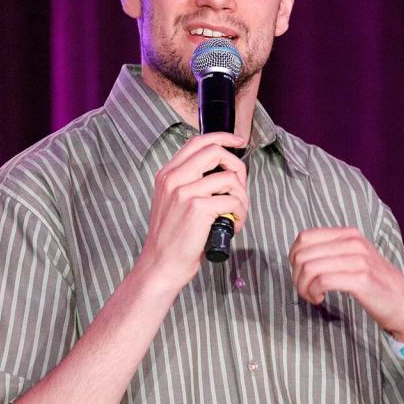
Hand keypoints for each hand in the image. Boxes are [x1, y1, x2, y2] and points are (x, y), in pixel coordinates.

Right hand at [136, 132, 248, 289]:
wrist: (161, 265)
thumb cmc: (172, 238)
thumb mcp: (171, 201)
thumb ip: (188, 182)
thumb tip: (221, 171)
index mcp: (167, 174)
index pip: (197, 141)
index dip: (223, 138)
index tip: (239, 143)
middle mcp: (174, 179)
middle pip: (215, 151)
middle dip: (237, 166)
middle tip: (241, 186)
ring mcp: (185, 192)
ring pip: (229, 178)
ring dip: (242, 197)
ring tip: (237, 214)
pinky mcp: (198, 208)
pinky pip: (233, 200)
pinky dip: (240, 213)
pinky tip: (233, 226)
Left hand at [288, 227, 403, 342]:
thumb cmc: (375, 284)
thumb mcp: (353, 258)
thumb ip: (331, 252)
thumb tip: (298, 255)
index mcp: (348, 234)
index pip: (304, 237)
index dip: (294, 257)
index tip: (301, 274)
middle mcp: (353, 242)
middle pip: (303, 253)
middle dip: (296, 275)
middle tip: (305, 290)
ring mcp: (358, 259)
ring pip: (309, 267)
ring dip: (303, 286)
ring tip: (312, 296)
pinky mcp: (361, 279)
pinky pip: (322, 281)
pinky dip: (313, 292)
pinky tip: (319, 299)